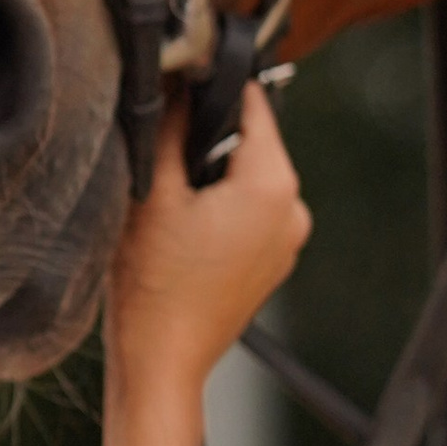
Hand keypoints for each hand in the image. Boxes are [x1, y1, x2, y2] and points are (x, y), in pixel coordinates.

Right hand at [104, 93, 309, 395]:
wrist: (162, 360)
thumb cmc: (154, 285)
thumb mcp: (154, 191)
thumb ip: (173, 128)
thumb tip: (181, 85)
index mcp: (272, 185)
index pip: (253, 104)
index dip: (213, 89)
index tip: (182, 85)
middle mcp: (293, 211)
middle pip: (252, 144)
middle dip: (210, 141)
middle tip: (164, 163)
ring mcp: (287, 242)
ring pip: (249, 180)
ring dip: (213, 178)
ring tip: (170, 207)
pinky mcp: (273, 264)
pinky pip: (251, 215)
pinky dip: (222, 211)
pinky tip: (184, 235)